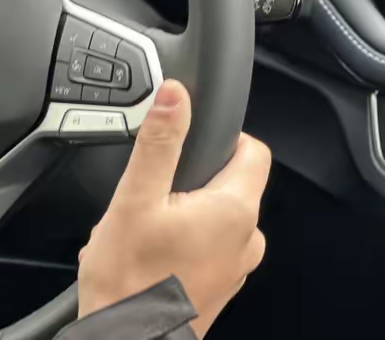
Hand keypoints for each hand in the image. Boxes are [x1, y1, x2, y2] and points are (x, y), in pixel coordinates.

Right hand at [77, 79, 270, 337]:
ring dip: (184, 213)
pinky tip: (148, 254)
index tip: (191, 143)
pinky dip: (183, 241)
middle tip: (153, 193)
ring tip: (145, 227)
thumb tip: (176, 95)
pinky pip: (207, 247)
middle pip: (231, 183)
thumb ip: (160, 143)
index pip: (254, 150)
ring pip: (215, 216)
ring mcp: (234, 268)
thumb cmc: (131, 286)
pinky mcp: (218, 288)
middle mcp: (246, 240)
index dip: (224, 137)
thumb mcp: (135, 200)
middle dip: (192, 179)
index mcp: (235, 211)